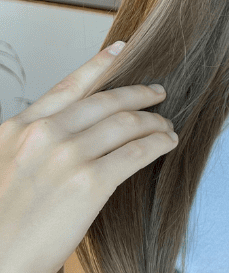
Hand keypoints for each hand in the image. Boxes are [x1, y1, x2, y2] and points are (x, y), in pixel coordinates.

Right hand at [0, 42, 178, 272]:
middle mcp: (43, 135)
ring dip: (154, 121)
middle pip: (108, 102)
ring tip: (166, 125)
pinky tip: (167, 142)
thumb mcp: (4, 167)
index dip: (100, 63)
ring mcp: (68, 157)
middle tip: (158, 93)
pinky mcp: (90, 183)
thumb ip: (35, 142)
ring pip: (127, 124)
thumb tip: (74, 129)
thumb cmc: (0, 225)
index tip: (122, 48)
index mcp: (19, 128)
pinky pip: (138, 152)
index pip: (69, 86)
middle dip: (140, 94)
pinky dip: (158, 143)